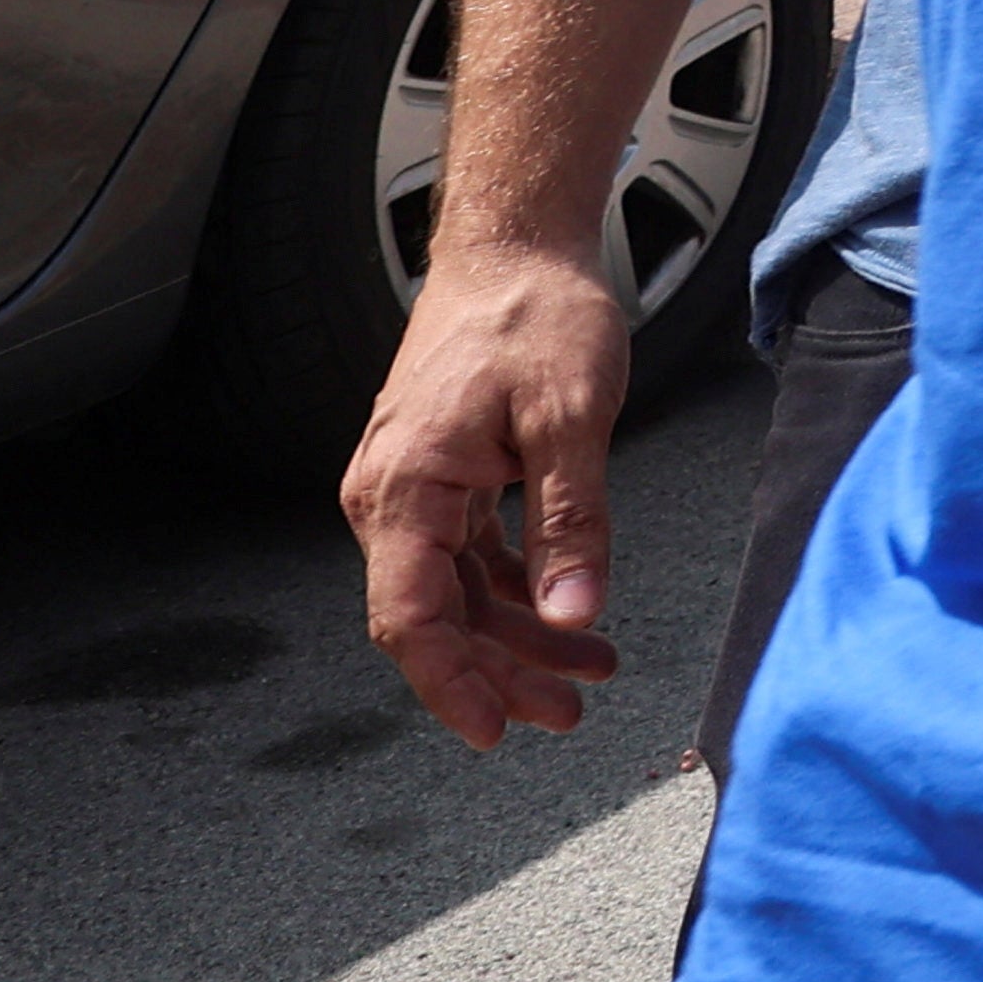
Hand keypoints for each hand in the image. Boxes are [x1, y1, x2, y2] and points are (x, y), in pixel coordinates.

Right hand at [346, 235, 631, 747]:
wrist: (513, 248)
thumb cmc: (536, 316)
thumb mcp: (573, 420)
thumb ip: (573, 522)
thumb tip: (576, 613)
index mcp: (405, 490)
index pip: (410, 618)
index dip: (449, 685)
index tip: (493, 733)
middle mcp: (393, 497)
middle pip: (435, 617)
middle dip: (499, 673)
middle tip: (567, 713)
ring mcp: (416, 489)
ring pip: (458, 592)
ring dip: (519, 636)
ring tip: (589, 672)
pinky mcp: (445, 476)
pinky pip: (473, 556)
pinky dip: (522, 589)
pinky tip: (570, 612)